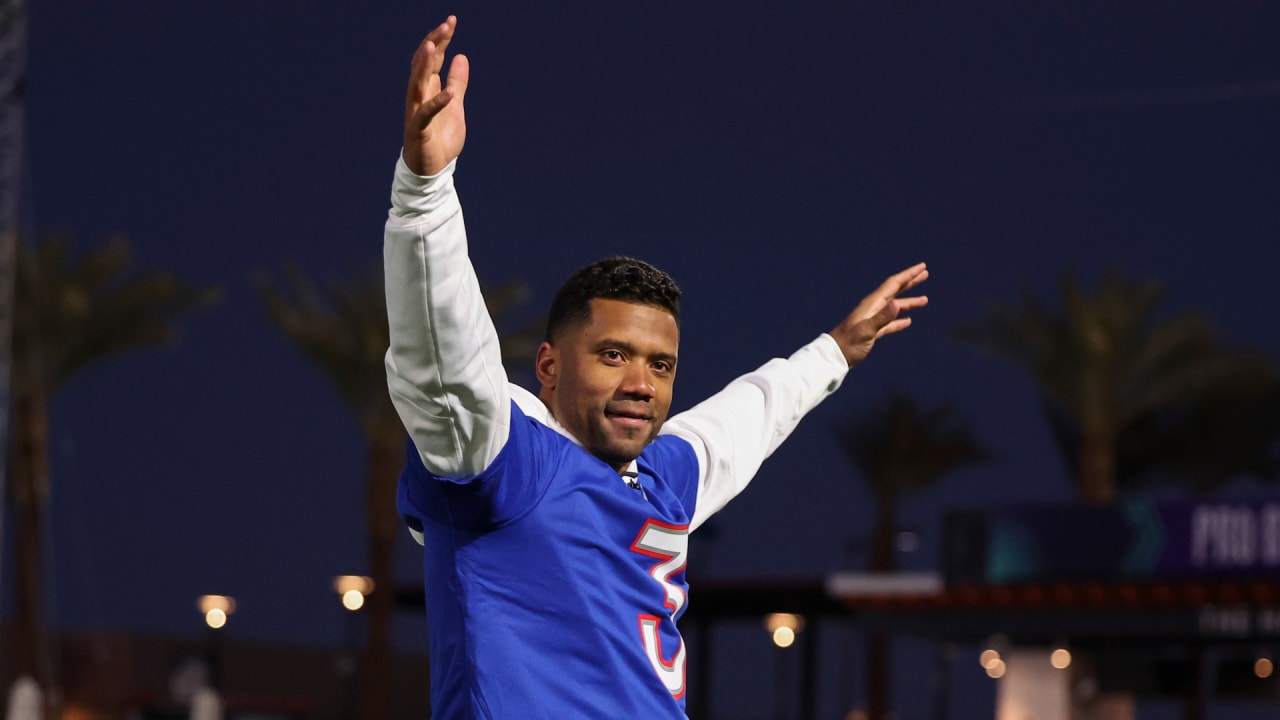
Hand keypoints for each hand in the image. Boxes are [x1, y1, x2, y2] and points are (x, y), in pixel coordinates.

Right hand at [403, 16, 468, 175]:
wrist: (432, 169)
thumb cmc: (440, 137)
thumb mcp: (455, 106)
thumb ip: (457, 83)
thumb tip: (461, 56)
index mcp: (427, 88)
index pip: (432, 58)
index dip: (441, 40)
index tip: (451, 22)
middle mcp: (418, 96)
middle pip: (423, 63)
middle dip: (434, 43)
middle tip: (446, 25)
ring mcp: (416, 111)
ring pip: (416, 82)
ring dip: (424, 64)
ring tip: (434, 45)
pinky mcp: (418, 129)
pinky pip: (425, 113)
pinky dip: (437, 103)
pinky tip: (448, 93)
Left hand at [828, 262, 928, 366]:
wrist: (834, 357)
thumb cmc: (848, 344)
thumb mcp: (866, 331)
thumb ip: (882, 318)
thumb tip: (897, 303)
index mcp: (872, 304)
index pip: (893, 284)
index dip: (909, 275)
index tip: (922, 267)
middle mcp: (873, 308)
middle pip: (895, 291)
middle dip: (910, 282)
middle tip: (925, 273)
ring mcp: (872, 320)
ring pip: (894, 307)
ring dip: (909, 302)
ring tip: (925, 300)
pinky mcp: (872, 332)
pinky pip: (889, 322)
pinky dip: (899, 320)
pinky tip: (908, 321)